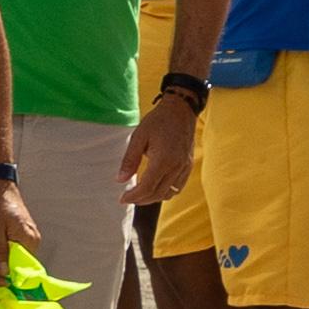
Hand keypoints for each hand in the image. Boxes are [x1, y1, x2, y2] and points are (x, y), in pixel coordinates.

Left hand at [0, 172, 46, 263]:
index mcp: (28, 239)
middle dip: (3, 270)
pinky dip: (5, 255)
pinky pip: (16, 252)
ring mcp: (29, 237)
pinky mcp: (23, 235)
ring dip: (2, 263)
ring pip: (17, 259)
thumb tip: (4, 272)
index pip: (24, 268)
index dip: (9, 277)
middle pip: (20, 265)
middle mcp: (32, 240)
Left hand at [118, 87, 199, 208]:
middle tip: (128, 198)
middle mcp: (176, 166)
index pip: (147, 187)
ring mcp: (185, 167)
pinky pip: (178, 187)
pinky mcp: (188, 165)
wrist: (181, 109)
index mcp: (163, 160)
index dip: (133, 196)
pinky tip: (156, 187)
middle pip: (158, 194)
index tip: (122, 198)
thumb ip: (129, 160)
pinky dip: (166, 192)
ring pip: (169, 193)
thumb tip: (120, 180)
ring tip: (140, 194)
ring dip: (154, 197)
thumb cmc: (158, 120)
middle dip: (141, 199)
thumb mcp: (139, 136)